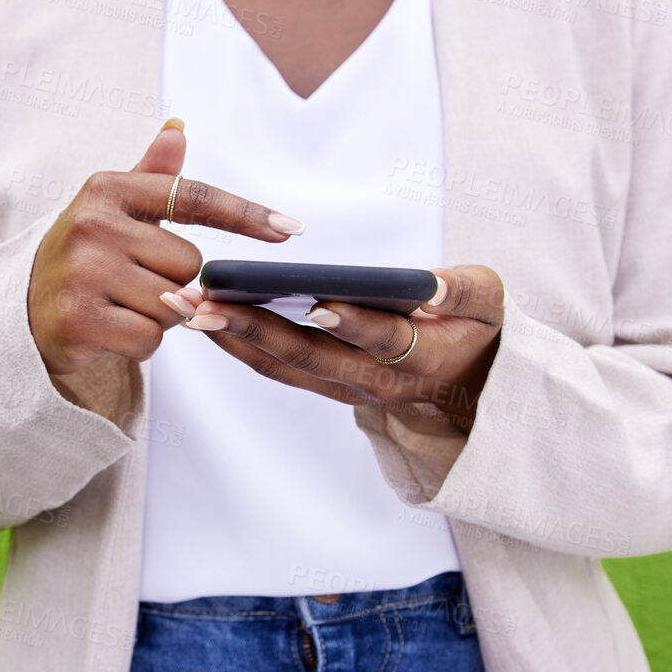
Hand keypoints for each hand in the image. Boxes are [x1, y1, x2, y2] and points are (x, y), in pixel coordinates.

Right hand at [27, 119, 306, 376]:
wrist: (20, 312)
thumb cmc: (83, 257)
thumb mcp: (111, 209)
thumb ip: (151, 175)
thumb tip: (178, 128)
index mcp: (107, 189)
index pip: (191, 196)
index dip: (245, 214)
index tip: (290, 229)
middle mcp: (92, 224)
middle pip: (188, 263)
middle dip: (176, 283)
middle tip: (136, 284)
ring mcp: (83, 271)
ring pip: (173, 304)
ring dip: (161, 316)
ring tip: (122, 306)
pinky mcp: (77, 317)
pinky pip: (150, 339)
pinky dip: (139, 344)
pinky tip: (110, 331)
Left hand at [172, 265, 505, 429]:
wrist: (471, 387)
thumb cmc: (480, 329)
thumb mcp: (489, 303)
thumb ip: (463, 290)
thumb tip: (429, 283)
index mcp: (419, 357)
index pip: (381, 340)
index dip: (351, 324)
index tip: (315, 302)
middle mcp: (374, 382)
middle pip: (307, 355)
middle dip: (251, 326)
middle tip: (203, 301)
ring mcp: (344, 388)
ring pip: (279, 364)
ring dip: (227, 336)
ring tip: (181, 304)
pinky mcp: (323, 385)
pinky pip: (273, 366)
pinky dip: (235, 341)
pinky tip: (201, 314)